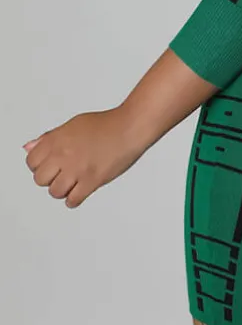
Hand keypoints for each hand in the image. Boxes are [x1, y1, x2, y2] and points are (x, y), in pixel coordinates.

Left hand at [23, 107, 148, 208]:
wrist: (130, 127)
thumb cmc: (107, 124)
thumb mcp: (73, 124)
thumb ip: (49, 137)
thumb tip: (28, 147)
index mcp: (57, 139)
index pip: (31, 161)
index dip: (39, 165)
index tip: (48, 165)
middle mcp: (64, 154)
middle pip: (40, 179)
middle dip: (50, 178)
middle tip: (61, 174)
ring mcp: (77, 169)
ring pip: (55, 192)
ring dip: (63, 189)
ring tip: (73, 181)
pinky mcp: (91, 181)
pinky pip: (72, 200)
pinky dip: (74, 199)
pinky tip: (80, 190)